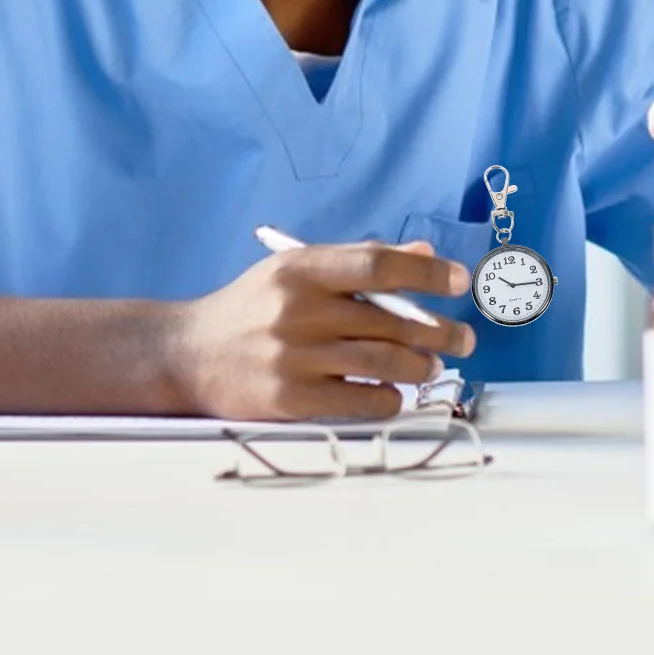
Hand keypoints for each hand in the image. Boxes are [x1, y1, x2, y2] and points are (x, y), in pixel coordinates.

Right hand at [169, 241, 475, 420]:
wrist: (188, 354)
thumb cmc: (250, 308)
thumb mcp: (295, 271)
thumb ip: (356, 262)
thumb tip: (423, 253)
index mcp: (299, 268)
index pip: (376, 264)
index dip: (426, 272)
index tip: (460, 280)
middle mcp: (297, 308)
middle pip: (388, 320)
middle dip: (438, 330)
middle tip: (465, 338)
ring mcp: (292, 356)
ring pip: (382, 363)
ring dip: (420, 367)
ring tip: (433, 366)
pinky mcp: (289, 400)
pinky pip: (360, 401)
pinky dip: (389, 399)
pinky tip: (394, 394)